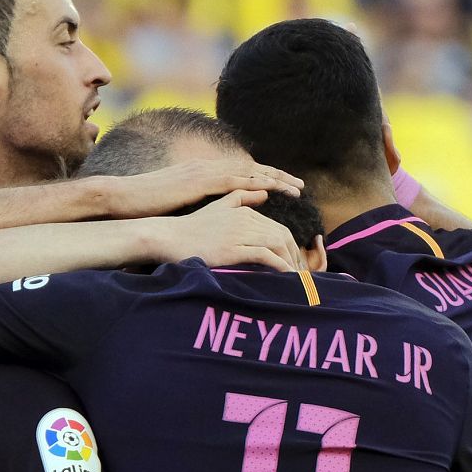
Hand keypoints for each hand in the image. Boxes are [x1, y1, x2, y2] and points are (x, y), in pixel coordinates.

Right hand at [103, 158, 302, 218]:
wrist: (127, 198)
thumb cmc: (151, 205)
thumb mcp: (184, 201)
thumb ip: (204, 200)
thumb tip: (223, 206)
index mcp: (206, 172)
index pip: (243, 175)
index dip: (266, 180)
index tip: (286, 188)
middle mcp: (209, 167)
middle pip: (252, 171)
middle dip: (278, 177)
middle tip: (301, 186)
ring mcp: (206, 172)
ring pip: (249, 173)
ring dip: (275, 180)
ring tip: (296, 189)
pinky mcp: (201, 181)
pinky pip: (236, 181)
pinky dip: (256, 185)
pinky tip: (273, 191)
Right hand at [159, 192, 304, 270]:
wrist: (169, 236)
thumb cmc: (193, 226)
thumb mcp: (219, 206)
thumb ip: (241, 197)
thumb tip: (264, 193)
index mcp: (244, 211)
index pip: (277, 227)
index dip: (290, 246)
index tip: (295, 262)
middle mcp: (245, 219)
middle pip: (282, 235)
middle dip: (295, 255)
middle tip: (301, 272)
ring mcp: (239, 233)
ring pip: (277, 243)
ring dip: (291, 261)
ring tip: (296, 277)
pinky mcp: (232, 248)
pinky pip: (264, 255)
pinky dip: (279, 265)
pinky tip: (285, 275)